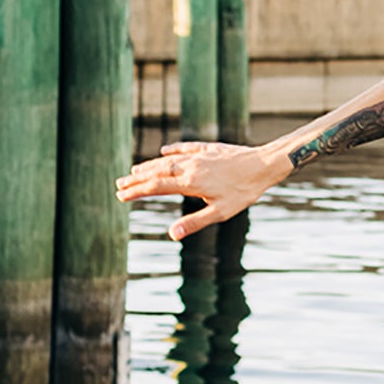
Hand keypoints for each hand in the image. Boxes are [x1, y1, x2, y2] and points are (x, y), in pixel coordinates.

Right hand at [115, 140, 289, 239]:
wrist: (264, 164)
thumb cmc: (244, 191)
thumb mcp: (221, 212)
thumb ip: (195, 222)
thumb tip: (172, 235)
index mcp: (190, 183)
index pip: (156, 188)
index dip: (137, 192)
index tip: (121, 196)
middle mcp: (191, 166)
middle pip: (157, 172)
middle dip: (137, 179)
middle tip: (119, 184)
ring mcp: (200, 155)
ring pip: (168, 160)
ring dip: (150, 165)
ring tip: (135, 170)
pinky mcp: (210, 148)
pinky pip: (186, 148)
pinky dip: (172, 149)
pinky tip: (164, 150)